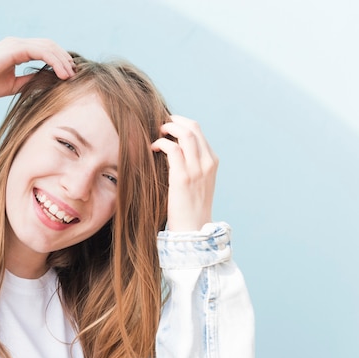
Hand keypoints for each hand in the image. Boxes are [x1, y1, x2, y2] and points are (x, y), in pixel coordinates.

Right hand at [0, 37, 75, 98]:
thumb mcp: (12, 85)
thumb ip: (29, 81)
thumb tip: (46, 84)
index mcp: (16, 50)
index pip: (44, 50)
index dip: (58, 60)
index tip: (68, 75)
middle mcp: (17, 44)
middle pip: (49, 45)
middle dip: (64, 58)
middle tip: (74, 74)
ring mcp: (16, 44)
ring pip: (48, 46)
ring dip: (62, 60)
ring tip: (71, 75)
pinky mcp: (14, 49)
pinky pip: (41, 51)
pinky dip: (54, 61)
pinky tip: (61, 73)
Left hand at [150, 115, 217, 231]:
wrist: (193, 228)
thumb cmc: (190, 206)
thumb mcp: (197, 181)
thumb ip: (191, 163)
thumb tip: (172, 148)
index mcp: (212, 161)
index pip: (198, 131)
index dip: (181, 123)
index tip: (167, 125)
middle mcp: (208, 162)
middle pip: (193, 127)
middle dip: (174, 121)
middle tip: (159, 125)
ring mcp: (197, 169)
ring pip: (185, 134)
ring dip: (168, 128)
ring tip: (156, 133)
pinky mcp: (183, 177)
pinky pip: (173, 149)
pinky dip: (161, 143)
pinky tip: (153, 148)